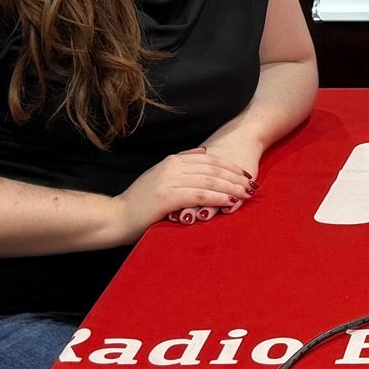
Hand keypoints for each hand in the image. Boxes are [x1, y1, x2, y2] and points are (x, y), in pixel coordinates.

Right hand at [115, 147, 252, 235]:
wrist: (116, 217)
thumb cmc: (140, 202)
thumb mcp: (160, 176)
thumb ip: (181, 163)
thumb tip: (203, 151)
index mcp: (172, 160)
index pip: (210, 159)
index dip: (230, 166)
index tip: (245, 174)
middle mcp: (173, 166)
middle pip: (213, 168)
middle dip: (236, 177)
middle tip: (252, 185)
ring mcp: (170, 180)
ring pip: (210, 180)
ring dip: (232, 187)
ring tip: (247, 193)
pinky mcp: (169, 196)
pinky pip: (200, 194)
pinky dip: (218, 197)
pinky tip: (231, 201)